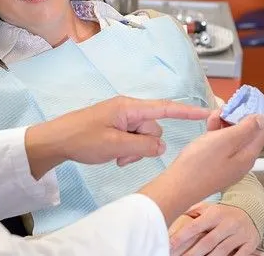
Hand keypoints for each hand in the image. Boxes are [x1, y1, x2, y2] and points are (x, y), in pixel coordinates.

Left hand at [25, 96, 211, 178]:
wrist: (55, 141)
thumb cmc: (82, 139)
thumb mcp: (115, 145)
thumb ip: (143, 146)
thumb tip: (161, 146)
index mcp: (130, 107)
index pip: (165, 108)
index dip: (188, 111)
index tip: (208, 112)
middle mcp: (129, 110)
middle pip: (154, 128)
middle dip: (145, 145)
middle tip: (123, 156)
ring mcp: (122, 118)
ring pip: (144, 137)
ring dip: (134, 151)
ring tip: (115, 157)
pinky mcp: (115, 127)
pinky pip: (132, 140)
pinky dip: (127, 150)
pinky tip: (113, 156)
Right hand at [139, 112, 263, 224]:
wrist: (178, 186)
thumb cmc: (199, 164)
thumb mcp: (224, 141)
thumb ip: (245, 129)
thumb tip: (260, 119)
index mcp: (247, 156)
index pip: (261, 130)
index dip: (261, 112)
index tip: (258, 97)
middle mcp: (241, 160)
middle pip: (248, 133)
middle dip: (242, 115)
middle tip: (234, 102)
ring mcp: (228, 163)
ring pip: (234, 137)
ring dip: (228, 122)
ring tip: (217, 112)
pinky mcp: (216, 163)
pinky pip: (223, 143)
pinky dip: (218, 131)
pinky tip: (210, 124)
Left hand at [170, 202, 260, 255]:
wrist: (251, 212)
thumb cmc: (223, 213)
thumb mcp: (209, 208)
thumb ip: (192, 211)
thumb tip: (174, 212)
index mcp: (215, 214)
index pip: (195, 226)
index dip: (182, 236)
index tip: (170, 245)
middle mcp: (228, 223)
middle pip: (208, 242)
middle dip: (193, 253)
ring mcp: (239, 234)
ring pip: (222, 251)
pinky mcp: (249, 243)